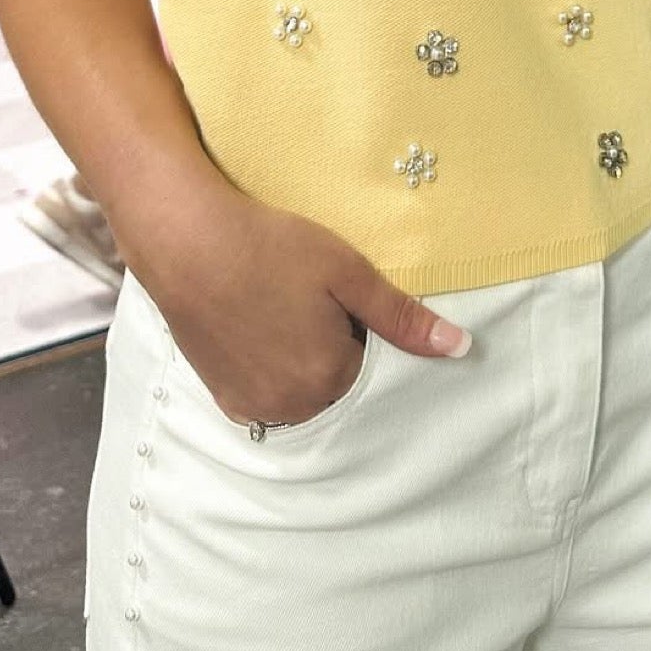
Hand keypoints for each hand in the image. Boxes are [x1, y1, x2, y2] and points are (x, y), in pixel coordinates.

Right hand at [137, 174, 469, 428]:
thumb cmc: (274, 249)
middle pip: (338, 381)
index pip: (373, 363)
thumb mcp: (350, 275)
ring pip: (303, 390)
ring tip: (281, 308)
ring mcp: (252, 406)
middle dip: (334, 346)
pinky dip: (272, 367)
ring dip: (303, 359)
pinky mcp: (222, 397)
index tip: (336, 296)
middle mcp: (291, 407)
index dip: (359, 324)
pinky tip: (259, 326)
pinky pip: (268, 393)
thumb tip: (462, 348)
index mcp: (329, 379)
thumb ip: (403, 318)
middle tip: (307, 298)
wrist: (187, 242)